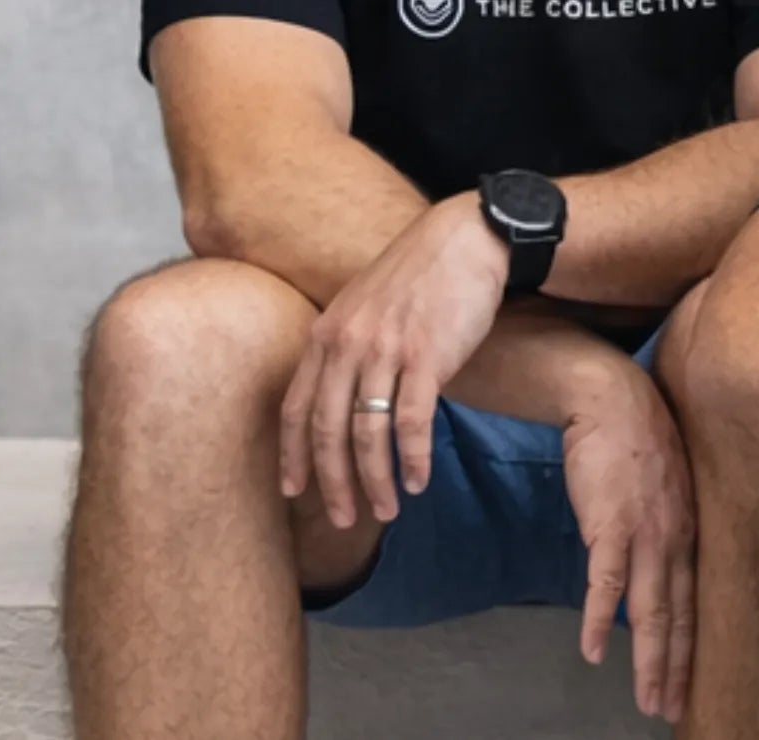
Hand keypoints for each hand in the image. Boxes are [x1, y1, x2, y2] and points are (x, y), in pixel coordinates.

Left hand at [278, 192, 505, 527]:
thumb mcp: (365, 304)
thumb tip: (343, 395)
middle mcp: (347, 344)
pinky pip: (412, 422)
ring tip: (386, 510)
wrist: (467, 239)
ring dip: (374, 480)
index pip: (296, 408)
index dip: (292, 456)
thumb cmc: (421, 275)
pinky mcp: (427, 356)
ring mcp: (385, 350)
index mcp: (327, 334)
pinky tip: (419, 481)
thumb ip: (347, 346)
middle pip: (326, 430)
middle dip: (331, 483)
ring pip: (367, 433)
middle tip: (342, 520)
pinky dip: (413, 458)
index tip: (293, 492)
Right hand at [559, 354, 696, 724]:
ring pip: (650, 611)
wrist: (609, 396)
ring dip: (648, 662)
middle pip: (677, 617)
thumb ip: (666, 523)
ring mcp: (645, 534)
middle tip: (669, 711)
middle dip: (674, 670)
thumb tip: (655, 557)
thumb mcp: (664, 485)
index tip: (688, 684)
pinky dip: (601, 621)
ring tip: (647, 700)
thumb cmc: (632, 435)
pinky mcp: (610, 525)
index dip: (691, 648)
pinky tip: (595, 653)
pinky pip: (606, 583)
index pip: (693, 602)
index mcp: (688, 529)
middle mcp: (674, 538)